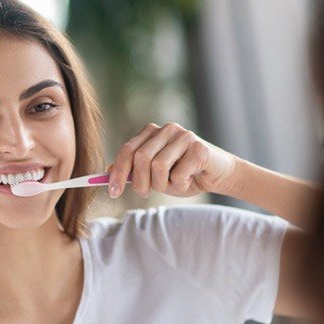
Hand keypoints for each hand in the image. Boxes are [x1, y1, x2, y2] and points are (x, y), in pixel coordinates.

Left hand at [106, 122, 236, 197]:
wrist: (217, 175)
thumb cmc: (183, 174)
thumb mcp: (153, 175)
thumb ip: (132, 171)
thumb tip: (107, 172)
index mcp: (151, 132)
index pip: (127, 150)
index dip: (118, 172)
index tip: (113, 193)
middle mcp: (166, 129)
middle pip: (140, 158)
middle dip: (140, 182)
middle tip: (145, 193)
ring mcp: (184, 136)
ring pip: (158, 167)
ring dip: (161, 184)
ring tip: (171, 184)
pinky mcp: (199, 148)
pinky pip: (178, 174)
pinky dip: (180, 184)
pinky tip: (189, 179)